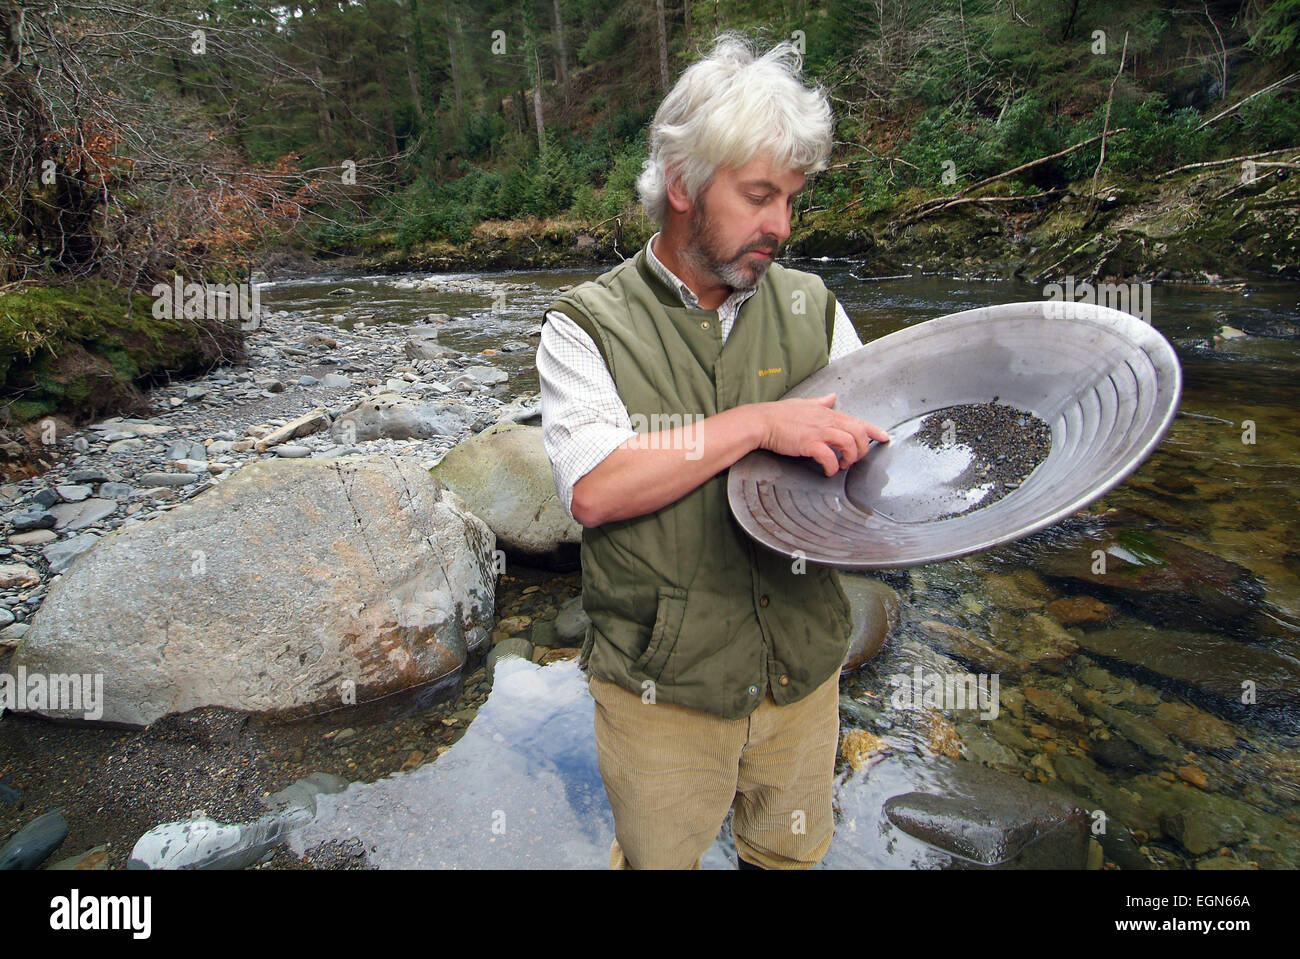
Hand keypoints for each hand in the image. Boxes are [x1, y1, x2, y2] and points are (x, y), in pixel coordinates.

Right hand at [757, 393, 890, 476]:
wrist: (761, 422)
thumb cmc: (780, 415)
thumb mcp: (804, 403)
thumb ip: (821, 402)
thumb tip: (832, 396)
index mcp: (828, 413)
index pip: (858, 420)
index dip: (874, 430)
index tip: (884, 438)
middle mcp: (827, 421)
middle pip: (859, 432)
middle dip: (862, 448)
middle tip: (854, 459)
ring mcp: (819, 431)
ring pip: (849, 443)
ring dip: (850, 457)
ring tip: (841, 465)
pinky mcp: (809, 443)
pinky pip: (829, 456)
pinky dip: (832, 466)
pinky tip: (829, 471)